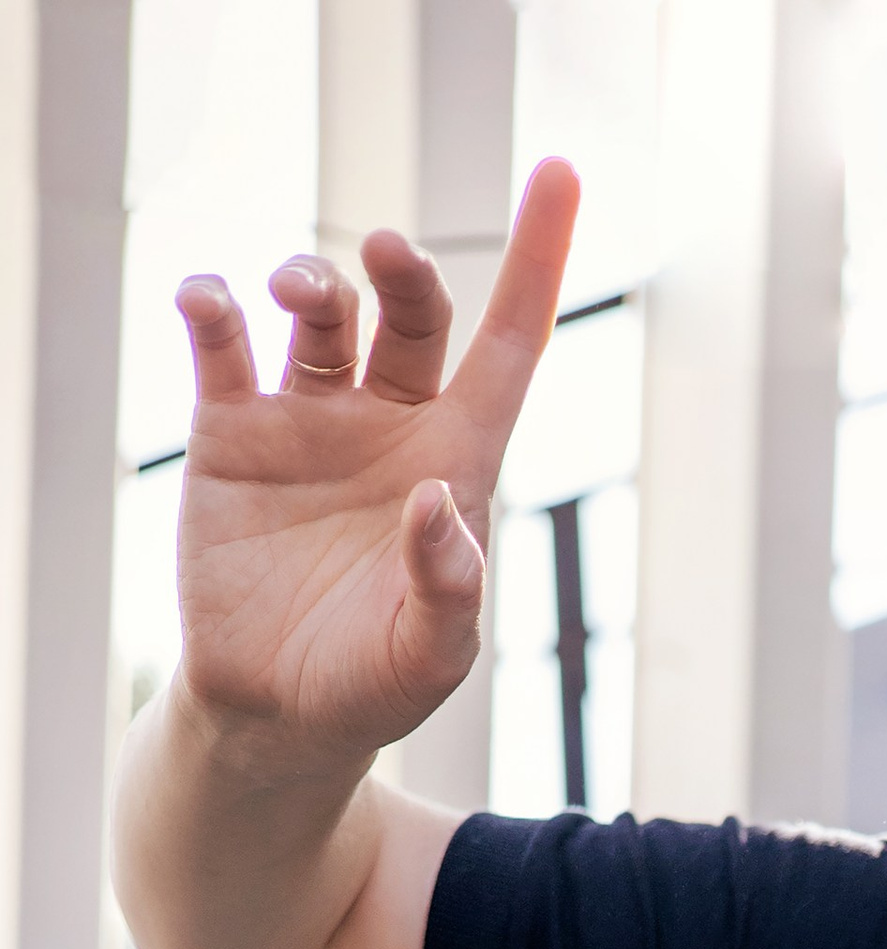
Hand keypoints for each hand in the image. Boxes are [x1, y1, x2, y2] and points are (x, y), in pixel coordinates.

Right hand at [171, 161, 579, 766]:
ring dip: (312, 283)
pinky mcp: (229, 432)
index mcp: (454, 461)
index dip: (536, 262)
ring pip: (320, 314)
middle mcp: (385, 423)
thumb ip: (450, 587)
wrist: (276, 716)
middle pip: (408, 313)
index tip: (557, 175)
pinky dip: (212, 306)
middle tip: (384, 257)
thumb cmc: (373, 686)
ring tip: (298, 298)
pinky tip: (210, 303)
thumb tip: (437, 504)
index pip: (507, 344)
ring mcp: (306, 420)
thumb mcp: (432, 657)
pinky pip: (222, 344)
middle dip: (403, 271)